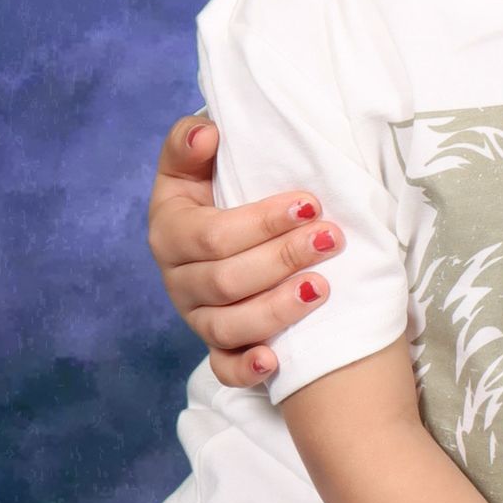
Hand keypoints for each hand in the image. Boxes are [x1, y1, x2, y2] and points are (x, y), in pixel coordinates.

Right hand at [147, 114, 345, 387]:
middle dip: (283, 258)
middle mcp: (179, 278)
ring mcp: (197, 316)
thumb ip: (193, 143)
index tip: (310, 204)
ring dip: (278, 308)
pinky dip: (247, 369)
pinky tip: (276, 362)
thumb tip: (207, 134)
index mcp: (171, 230)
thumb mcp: (199, 163)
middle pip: (226, 280)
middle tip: (332, 239)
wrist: (226, 233)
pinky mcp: (218, 346)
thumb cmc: (220, 190)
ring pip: (229, 325)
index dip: (261, 222)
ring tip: (323, 288)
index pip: (212, 235)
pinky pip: (225, 368)